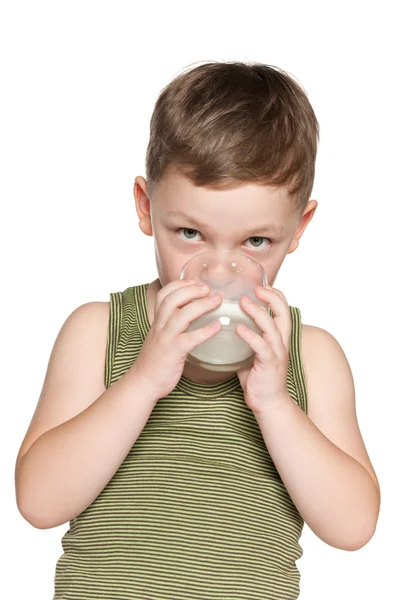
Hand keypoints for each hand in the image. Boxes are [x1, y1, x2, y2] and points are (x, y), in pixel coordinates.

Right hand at [131, 278, 222, 400]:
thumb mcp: (160, 337)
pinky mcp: (173, 353)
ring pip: (181, 315)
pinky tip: (218, 326)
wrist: (143, 382)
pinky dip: (205, 331)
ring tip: (217, 300)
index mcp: (157, 321)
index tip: (194, 281)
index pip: (163, 295)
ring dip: (201, 305)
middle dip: (191, 290)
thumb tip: (189, 315)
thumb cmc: (155, 360)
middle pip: (172, 299)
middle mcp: (160, 326)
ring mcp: (166, 339)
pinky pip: (190, 339)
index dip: (179, 284)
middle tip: (208, 288)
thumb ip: (170, 325)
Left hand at [235, 284, 291, 413]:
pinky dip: (251, 336)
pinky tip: (239, 329)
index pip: (283, 308)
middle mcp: (281, 341)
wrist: (268, 403)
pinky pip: (262, 347)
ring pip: (272, 326)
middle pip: (283, 312)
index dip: (275, 294)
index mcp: (279, 336)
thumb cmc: (259, 377)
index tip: (261, 284)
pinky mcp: (270, 364)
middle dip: (271, 297)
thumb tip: (226, 324)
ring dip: (258, 312)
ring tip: (243, 302)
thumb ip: (245, 338)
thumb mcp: (253, 352)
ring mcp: (277, 352)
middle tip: (255, 288)